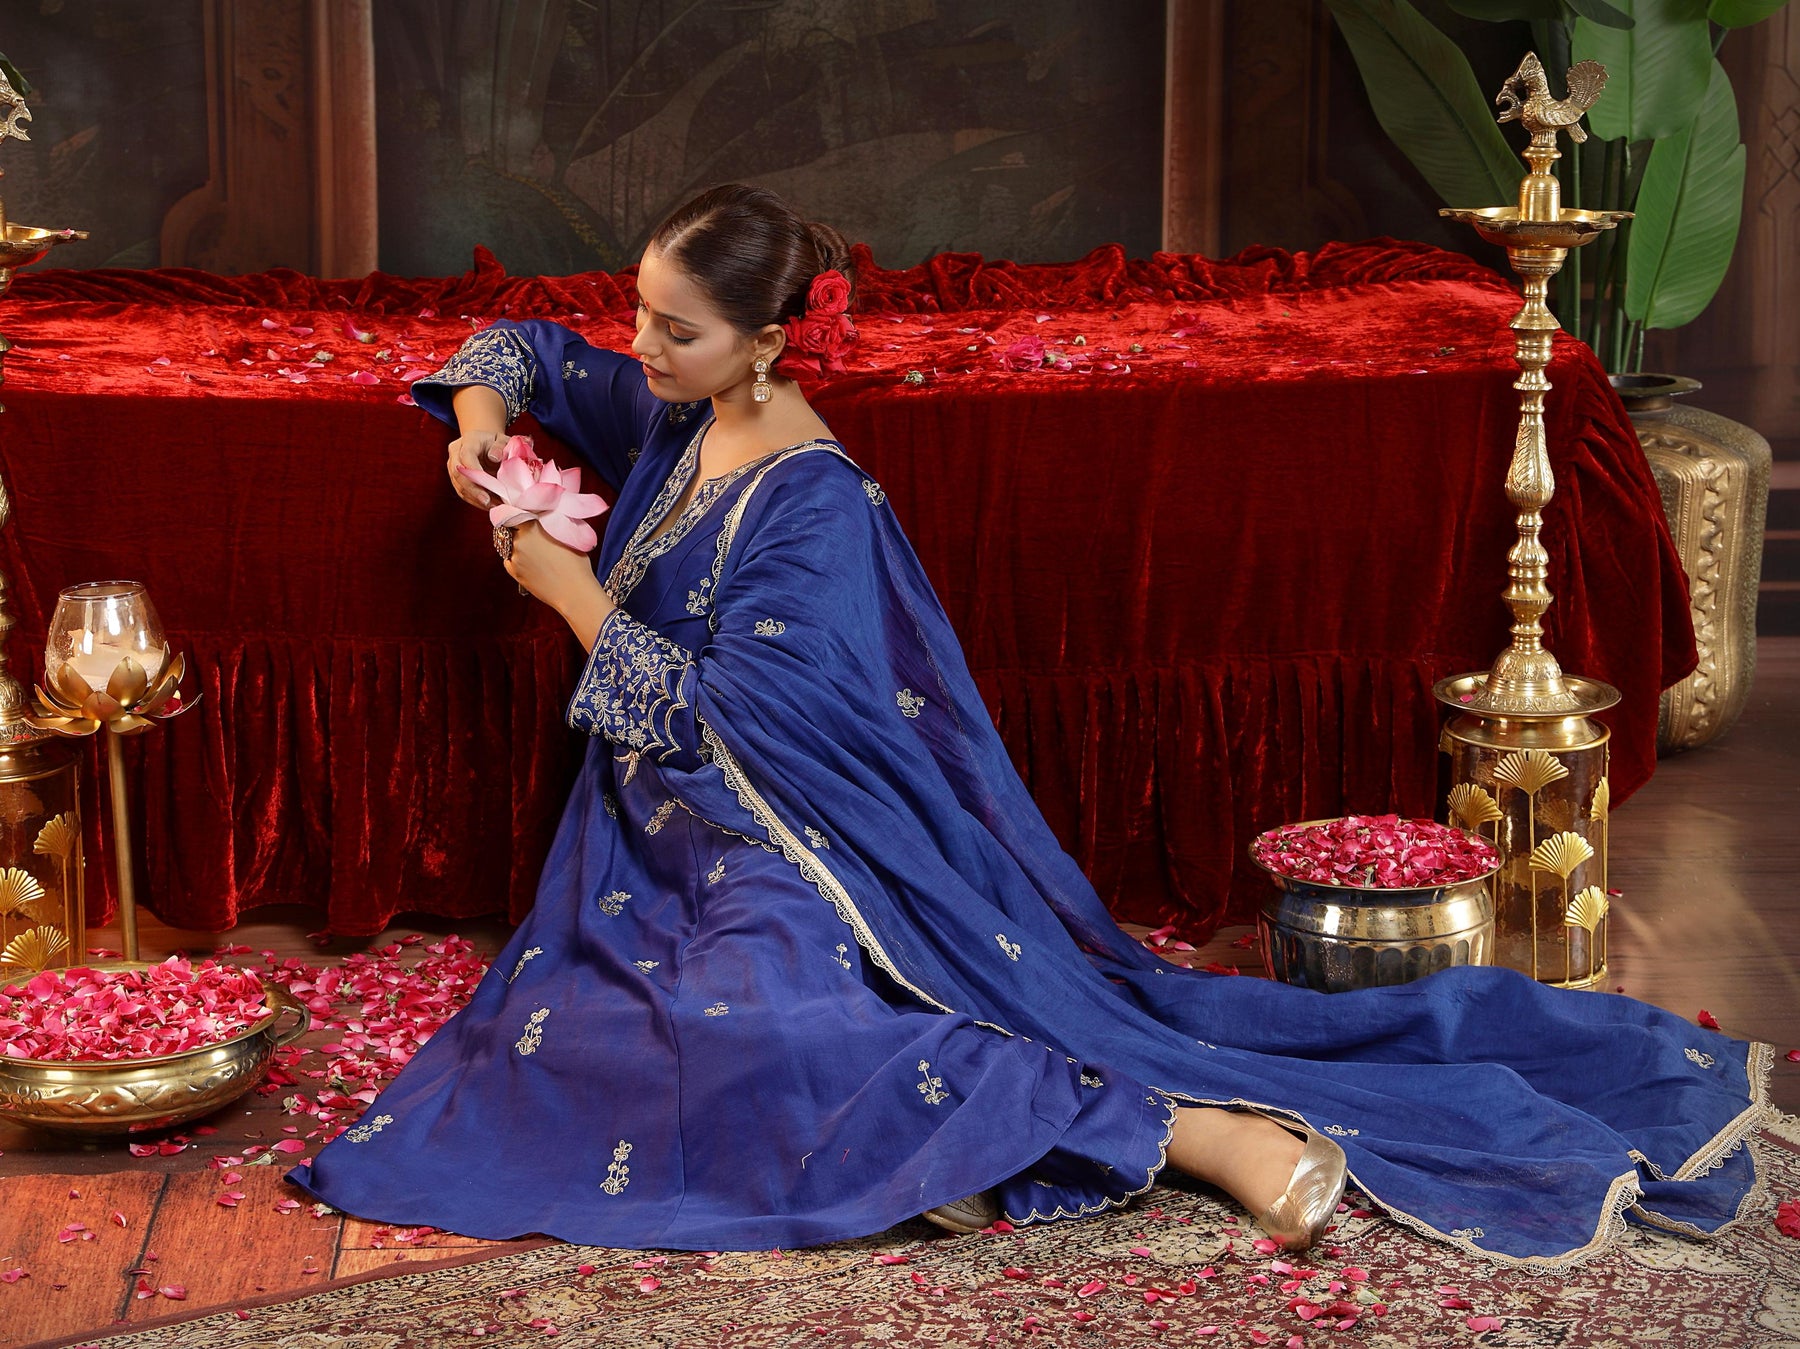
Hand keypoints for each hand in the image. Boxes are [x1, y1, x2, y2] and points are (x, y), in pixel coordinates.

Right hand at [447, 429, 507, 507]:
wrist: (484, 443)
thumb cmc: (496, 442)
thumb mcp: (503, 439)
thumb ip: (501, 446)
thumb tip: (494, 458)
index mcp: (469, 441)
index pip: (466, 455)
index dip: (475, 471)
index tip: (487, 483)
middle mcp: (456, 453)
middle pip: (458, 473)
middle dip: (473, 489)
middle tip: (487, 502)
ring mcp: (453, 467)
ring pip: (459, 486)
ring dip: (476, 499)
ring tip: (494, 506)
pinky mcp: (456, 479)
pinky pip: (463, 492)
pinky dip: (476, 501)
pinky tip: (489, 506)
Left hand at [503, 521, 613, 645]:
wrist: (574, 592)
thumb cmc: (577, 565)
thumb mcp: (569, 536)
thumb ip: (553, 523)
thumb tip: (548, 515)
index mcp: (533, 525)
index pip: (516, 511)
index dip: (520, 514)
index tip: (526, 517)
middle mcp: (520, 539)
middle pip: (510, 527)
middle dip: (518, 529)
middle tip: (532, 536)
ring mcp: (514, 555)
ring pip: (509, 544)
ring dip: (517, 545)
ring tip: (535, 553)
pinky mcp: (513, 571)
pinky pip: (509, 559)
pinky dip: (516, 559)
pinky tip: (533, 565)